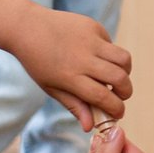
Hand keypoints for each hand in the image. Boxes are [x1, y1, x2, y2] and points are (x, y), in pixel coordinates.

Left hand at [10, 9, 130, 130]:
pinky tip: (97, 56)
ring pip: (124, 59)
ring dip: (125, 72)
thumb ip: (74, 105)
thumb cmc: (38, 62)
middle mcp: (82, 58)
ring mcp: (90, 40)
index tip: (118, 113)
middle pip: (120, 78)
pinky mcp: (93, 26)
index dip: (116, 108)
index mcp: (70, 77)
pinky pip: (111, 44)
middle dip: (126, 92)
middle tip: (121, 95)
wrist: (26, 27)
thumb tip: (91, 126)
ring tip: (116, 76)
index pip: (103, 97)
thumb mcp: (51, 87)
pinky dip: (110, 54)